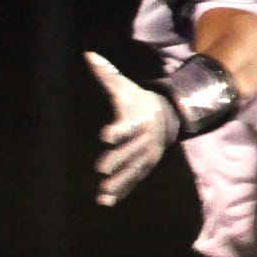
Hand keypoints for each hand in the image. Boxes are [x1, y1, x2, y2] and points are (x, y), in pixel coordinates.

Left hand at [85, 52, 176, 206]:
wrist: (167, 114)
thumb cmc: (136, 99)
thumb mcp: (124, 86)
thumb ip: (106, 74)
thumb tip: (89, 55)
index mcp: (138, 118)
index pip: (127, 125)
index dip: (117, 131)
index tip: (105, 136)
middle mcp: (144, 138)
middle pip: (130, 151)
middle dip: (117, 160)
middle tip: (101, 170)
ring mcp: (147, 154)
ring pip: (133, 170)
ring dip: (119, 183)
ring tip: (102, 195)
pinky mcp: (146, 165)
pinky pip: (134, 180)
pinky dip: (122, 191)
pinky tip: (106, 201)